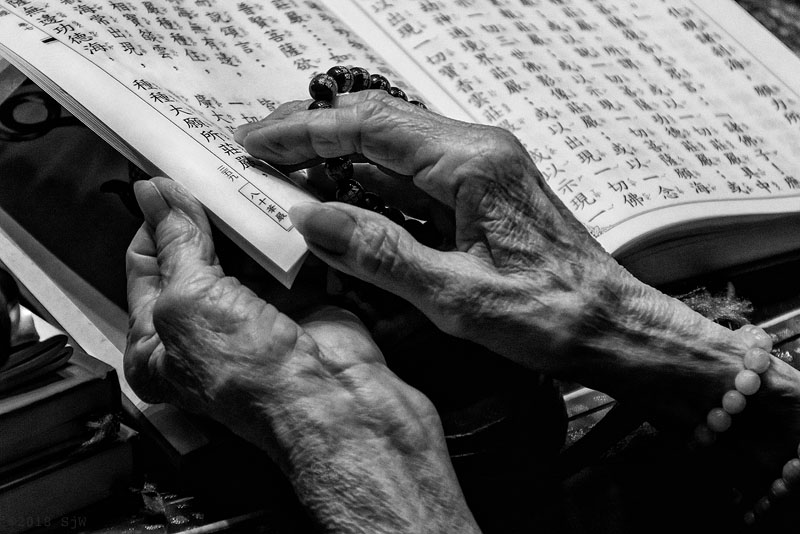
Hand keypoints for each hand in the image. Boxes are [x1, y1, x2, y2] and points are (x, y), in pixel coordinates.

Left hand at [125, 177, 478, 532]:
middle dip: (205, 212)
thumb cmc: (250, 375)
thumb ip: (175, 241)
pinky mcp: (298, 301)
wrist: (331, 399)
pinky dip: (285, 229)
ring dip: (247, 217)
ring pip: (244, 248)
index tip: (168, 178)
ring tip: (246, 176)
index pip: (147, 262)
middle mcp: (204, 327)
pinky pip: (286, 254)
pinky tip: (280, 200)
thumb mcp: (188, 299)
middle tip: (210, 166)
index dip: (156, 218)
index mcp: (157, 340)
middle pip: (197, 251)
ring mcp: (254, 313)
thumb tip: (155, 194)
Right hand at [235, 92, 755, 423]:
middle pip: (379, 121)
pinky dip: (368, 176)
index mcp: (473, 165)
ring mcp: (481, 168)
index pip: (372, 128)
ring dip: (338, 150)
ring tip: (286, 162)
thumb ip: (382, 254)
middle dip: (315, 129)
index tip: (258, 143)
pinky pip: (413, 171)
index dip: (307, 132)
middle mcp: (478, 151)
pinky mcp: (481, 191)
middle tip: (259, 144)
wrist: (613, 325)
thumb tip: (313, 220)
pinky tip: (340, 189)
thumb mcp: (458, 298)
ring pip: (394, 143)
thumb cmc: (552, 315)